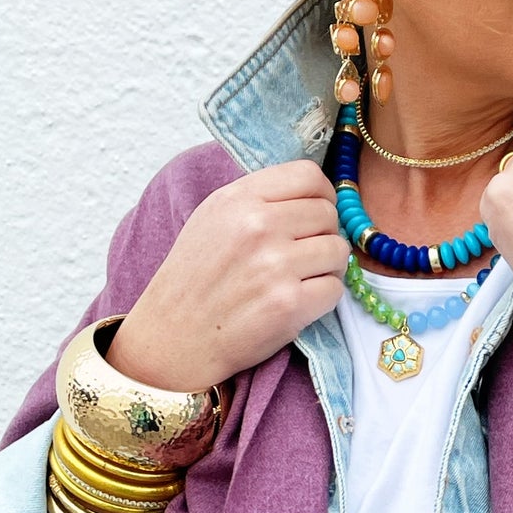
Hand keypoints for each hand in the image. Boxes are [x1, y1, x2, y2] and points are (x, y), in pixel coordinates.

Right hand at [105, 161, 348, 390]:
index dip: (322, 195)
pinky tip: (298, 301)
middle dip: (323, 234)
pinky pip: (335, 289)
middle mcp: (258, 226)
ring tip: (300, 279)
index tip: (315, 214)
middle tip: (303, 255)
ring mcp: (275, 266)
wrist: (174, 337)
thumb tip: (314, 193)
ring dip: (327, 267)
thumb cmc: (194, 280)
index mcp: (238, 199)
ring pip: (338, 251)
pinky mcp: (289, 304)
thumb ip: (258, 200)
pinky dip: (323, 297)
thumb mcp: (212, 219)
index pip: (308, 175)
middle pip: (328, 214)